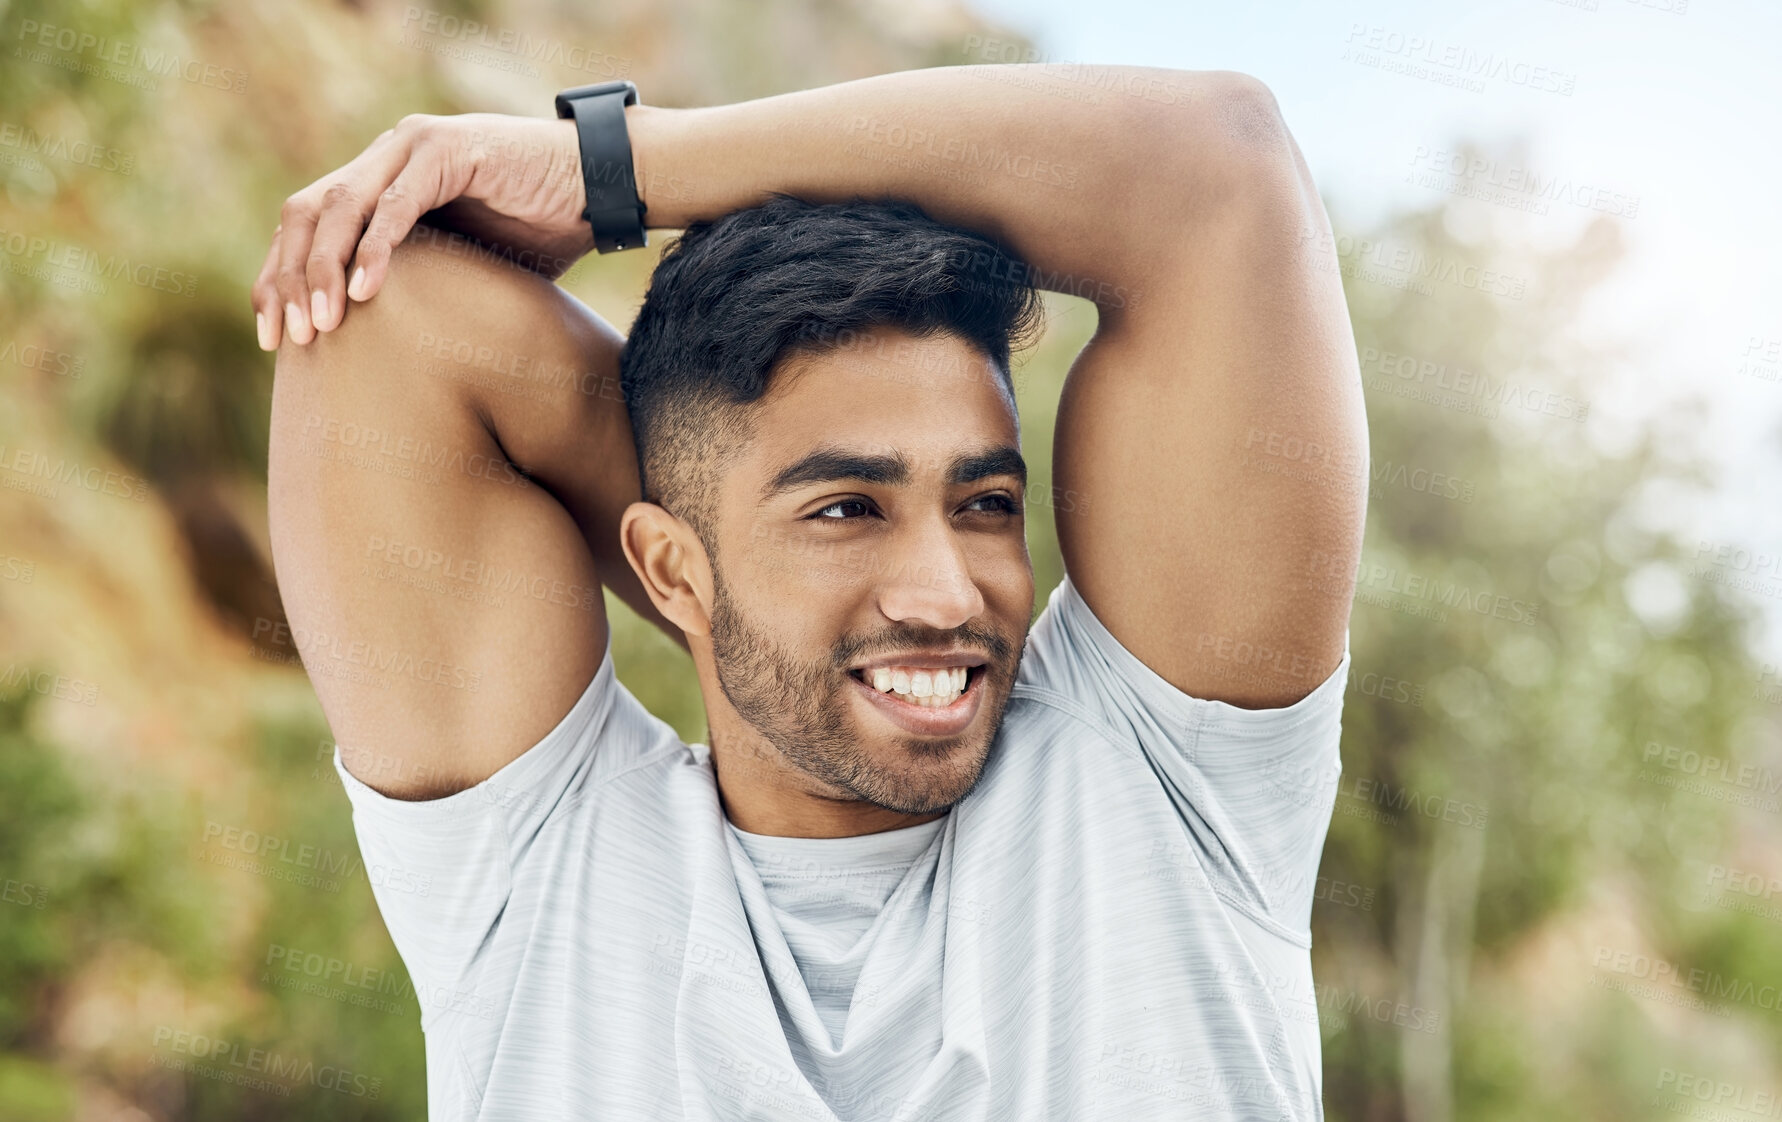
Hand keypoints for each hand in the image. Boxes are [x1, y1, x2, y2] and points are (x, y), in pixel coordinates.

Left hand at [251, 112, 596, 349]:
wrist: (603, 187)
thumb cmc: (544, 234)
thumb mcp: (465, 272)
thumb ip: (421, 290)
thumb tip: (390, 360)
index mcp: (380, 182)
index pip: (306, 227)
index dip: (281, 279)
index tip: (274, 340)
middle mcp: (385, 157)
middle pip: (305, 214)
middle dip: (289, 279)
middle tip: (286, 339)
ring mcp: (413, 147)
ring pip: (340, 206)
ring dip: (324, 269)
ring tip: (322, 325)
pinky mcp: (448, 151)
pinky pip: (397, 203)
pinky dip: (376, 248)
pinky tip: (364, 292)